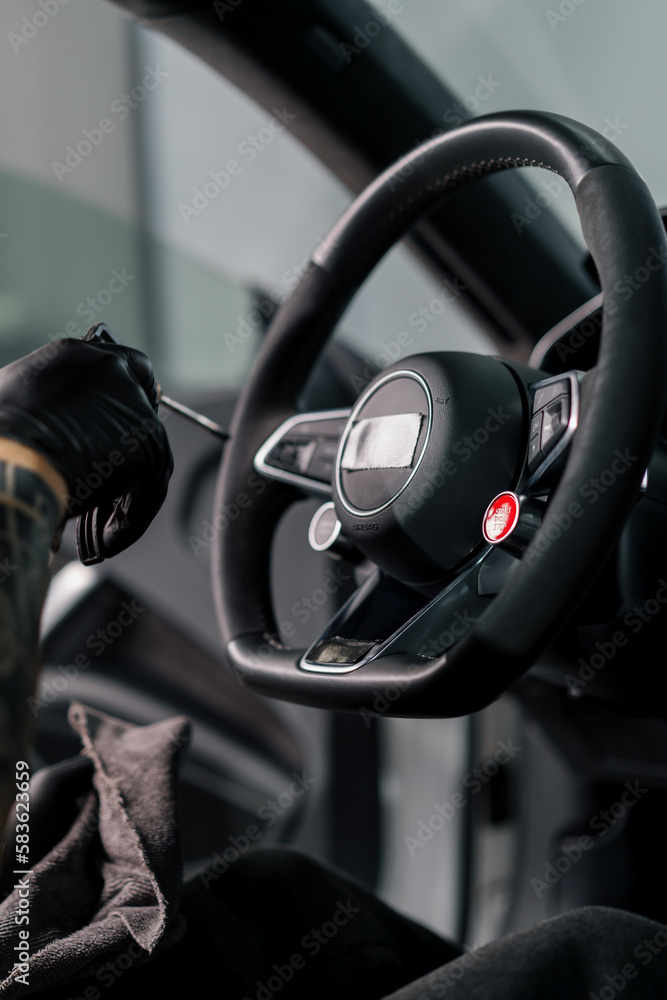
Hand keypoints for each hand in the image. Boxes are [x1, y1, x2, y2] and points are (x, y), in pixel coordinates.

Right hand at [0, 336, 172, 560]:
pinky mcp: (150, 448)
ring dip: (122, 497)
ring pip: (145, 458)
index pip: (127, 367)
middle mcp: (115, 375)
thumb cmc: (1, 438)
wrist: (9, 461)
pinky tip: (104, 541)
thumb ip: (42, 402)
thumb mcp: (13, 401)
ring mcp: (136, 410)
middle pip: (139, 416)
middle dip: (124, 457)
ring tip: (94, 530)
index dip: (130, 399)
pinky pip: (151, 490)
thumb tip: (47, 425)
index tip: (124, 427)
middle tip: (106, 492)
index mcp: (81, 358)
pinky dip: (130, 519)